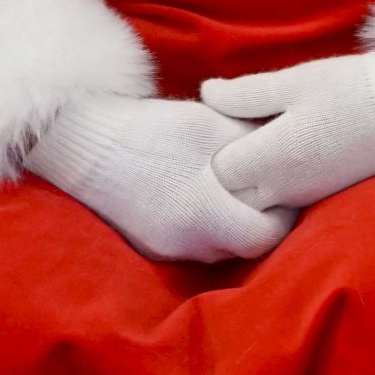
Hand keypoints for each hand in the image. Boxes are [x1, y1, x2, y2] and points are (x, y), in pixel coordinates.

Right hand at [23, 93, 293, 262]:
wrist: (79, 142)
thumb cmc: (150, 129)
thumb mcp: (213, 125)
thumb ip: (257, 146)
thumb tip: (295, 154)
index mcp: (203, 216)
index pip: (266, 238)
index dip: (284, 215)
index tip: (286, 188)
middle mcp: (184, 244)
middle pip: (244, 246)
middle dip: (261, 219)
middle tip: (266, 185)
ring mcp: (163, 248)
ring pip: (219, 246)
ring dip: (233, 222)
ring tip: (235, 186)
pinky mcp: (147, 245)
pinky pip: (193, 243)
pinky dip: (207, 223)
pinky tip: (203, 192)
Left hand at [200, 49, 374, 210]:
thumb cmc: (356, 89)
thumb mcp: (297, 81)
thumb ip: (246, 92)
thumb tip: (207, 93)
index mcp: (271, 158)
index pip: (217, 170)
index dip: (215, 145)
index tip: (227, 120)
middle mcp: (283, 188)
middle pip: (232, 195)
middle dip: (229, 170)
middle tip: (242, 133)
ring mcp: (304, 197)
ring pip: (257, 202)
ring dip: (252, 178)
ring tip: (266, 139)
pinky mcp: (323, 196)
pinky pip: (282, 200)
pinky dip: (276, 182)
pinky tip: (291, 150)